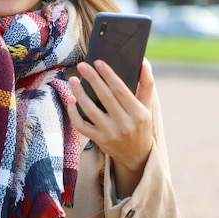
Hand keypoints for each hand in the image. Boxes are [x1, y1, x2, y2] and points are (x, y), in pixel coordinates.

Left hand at [67, 59, 154, 195]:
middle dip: (92, 79)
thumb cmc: (140, 125)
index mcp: (138, 113)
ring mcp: (110, 133)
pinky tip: (70, 100)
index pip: (121, 90)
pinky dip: (73, 113)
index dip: (108, 75)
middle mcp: (124, 124)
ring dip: (80, 94)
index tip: (98, 62)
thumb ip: (146, 84)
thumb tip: (143, 62)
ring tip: (73, 80)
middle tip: (82, 66)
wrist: (137, 155)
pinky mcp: (99, 140)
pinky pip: (82, 126)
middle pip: (105, 97)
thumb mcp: (147, 106)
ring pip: (91, 111)